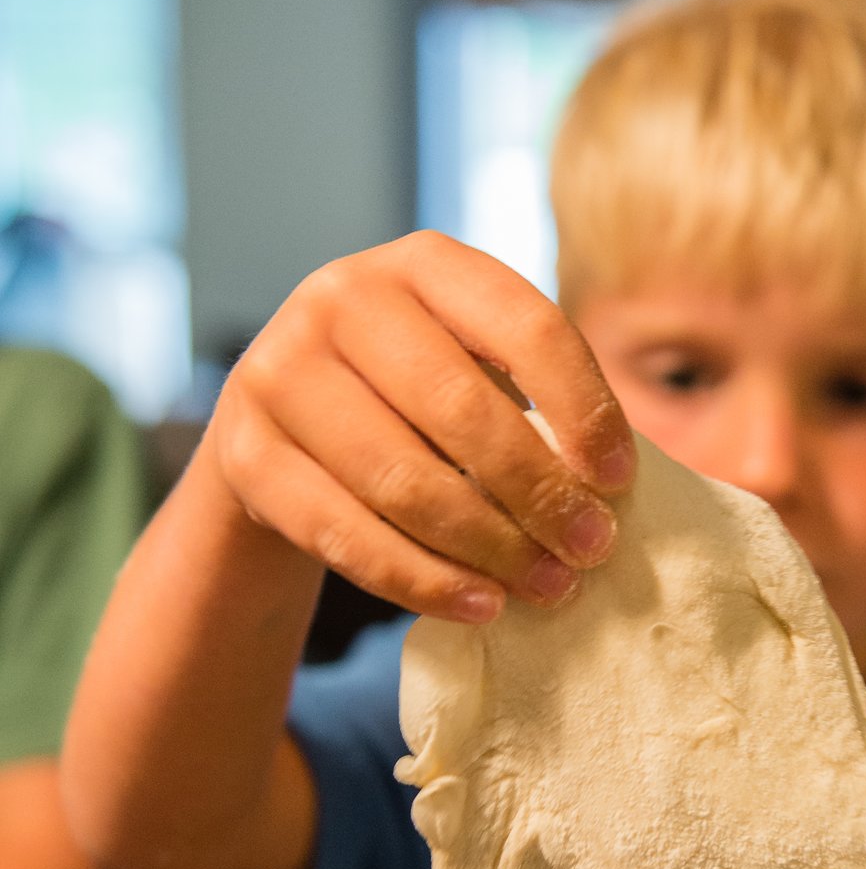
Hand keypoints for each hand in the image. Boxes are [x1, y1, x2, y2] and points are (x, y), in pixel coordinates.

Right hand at [207, 232, 635, 621]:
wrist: (277, 429)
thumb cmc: (409, 399)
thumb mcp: (468, 364)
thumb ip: (532, 401)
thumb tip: (612, 488)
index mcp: (423, 263)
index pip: (526, 325)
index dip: (582, 407)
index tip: (618, 480)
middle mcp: (341, 298)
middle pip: (462, 409)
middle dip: (539, 492)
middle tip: (590, 549)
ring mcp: (280, 372)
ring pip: (402, 479)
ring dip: (488, 546)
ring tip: (547, 586)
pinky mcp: (245, 454)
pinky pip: (345, 534)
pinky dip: (422, 580)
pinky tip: (479, 604)